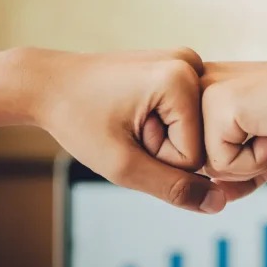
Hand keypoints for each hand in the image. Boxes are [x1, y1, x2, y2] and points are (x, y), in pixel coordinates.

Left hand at [0, 46, 226, 213]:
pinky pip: (186, 118)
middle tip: (124, 129)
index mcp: (181, 79)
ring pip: (194, 132)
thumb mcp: (122, 165)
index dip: (158, 161)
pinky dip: (160, 125)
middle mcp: (191, 63)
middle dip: (161, 149)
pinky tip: (133, 113)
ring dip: (159, 139)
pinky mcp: (178, 69)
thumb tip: (219, 204)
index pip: (195, 156)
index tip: (126, 137)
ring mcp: (187, 63)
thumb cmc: (77, 120)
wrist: (47, 83)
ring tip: (126, 120)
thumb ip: (173, 188)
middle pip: (199, 142)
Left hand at [200, 49, 266, 199]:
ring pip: (208, 167)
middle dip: (242, 163)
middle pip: (198, 164)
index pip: (198, 152)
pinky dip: (255, 160)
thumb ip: (239, 173)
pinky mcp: (215, 105)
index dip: (238, 159)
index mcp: (206, 91)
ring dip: (250, 162)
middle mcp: (198, 86)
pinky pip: (221, 165)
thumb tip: (216, 196)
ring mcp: (203, 93)